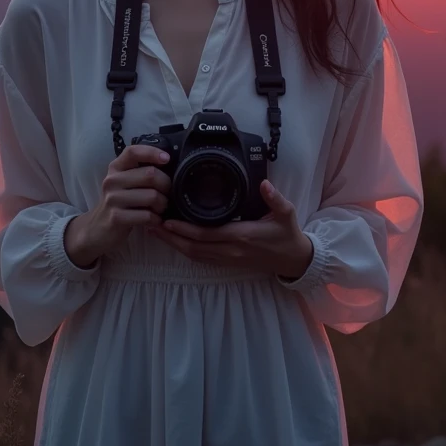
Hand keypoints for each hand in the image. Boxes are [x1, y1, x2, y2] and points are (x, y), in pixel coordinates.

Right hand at [65, 144, 171, 266]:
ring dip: (162, 204)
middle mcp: (112, 180)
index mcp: (116, 168)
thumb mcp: (126, 183)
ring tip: (160, 209)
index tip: (167, 159)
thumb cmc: (120, 203)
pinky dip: (156, 219)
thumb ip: (141, 172)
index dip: (152, 152)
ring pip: (152, 196)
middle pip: (150, 174)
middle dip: (166, 185)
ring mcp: (112, 199)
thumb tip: (168, 164)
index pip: (133, 152)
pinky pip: (147, 215)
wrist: (98, 229)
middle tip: (168, 194)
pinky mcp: (116, 217)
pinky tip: (154, 220)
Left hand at [149, 180, 313, 279]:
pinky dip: (185, 250)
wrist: (293, 260)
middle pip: (194, 247)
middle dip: (171, 237)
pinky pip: (201, 258)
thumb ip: (275, 198)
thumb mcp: (287, 214)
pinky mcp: (227, 262)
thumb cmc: (288, 235)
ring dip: (174, 244)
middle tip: (151, 224)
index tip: (167, 220)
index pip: (207, 234)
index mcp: (242, 236)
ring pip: (194, 255)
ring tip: (156, 231)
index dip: (185, 229)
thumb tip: (264, 183)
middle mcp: (231, 250)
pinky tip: (174, 241)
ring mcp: (228, 259)